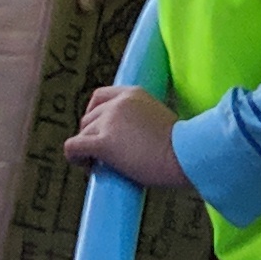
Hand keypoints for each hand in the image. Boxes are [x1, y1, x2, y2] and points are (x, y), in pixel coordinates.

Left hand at [65, 83, 185, 188]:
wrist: (186, 155)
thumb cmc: (182, 147)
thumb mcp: (161, 120)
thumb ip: (142, 121)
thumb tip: (130, 141)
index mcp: (133, 93)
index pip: (99, 97)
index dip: (95, 115)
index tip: (102, 131)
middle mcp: (118, 103)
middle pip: (88, 118)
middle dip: (91, 135)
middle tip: (104, 155)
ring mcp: (109, 122)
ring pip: (82, 134)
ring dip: (86, 149)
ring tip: (100, 165)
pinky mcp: (103, 143)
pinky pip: (73, 147)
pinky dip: (75, 158)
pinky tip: (87, 166)